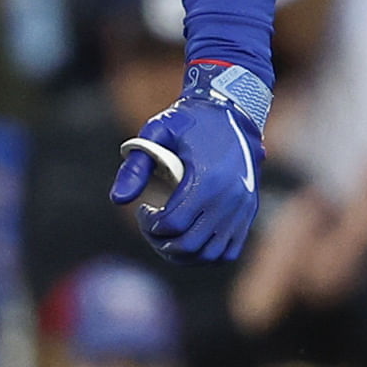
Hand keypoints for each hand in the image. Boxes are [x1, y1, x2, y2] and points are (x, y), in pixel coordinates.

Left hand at [112, 65, 265, 263]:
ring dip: (182, 254)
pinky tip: (188, 237)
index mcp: (208, 181)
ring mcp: (242, 208)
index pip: (172, 224)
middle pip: (190, 245)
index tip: (144, 208)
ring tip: (166, 236)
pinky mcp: (248, 212)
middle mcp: (230, 199)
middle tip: (150, 225)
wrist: (233, 112)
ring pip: (210, 254)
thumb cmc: (190, 121)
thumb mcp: (157, 132)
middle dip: (161, 242)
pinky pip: (229, 251)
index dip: (149, 224)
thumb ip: (135, 166)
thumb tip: (118, 200)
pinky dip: (206, 254)